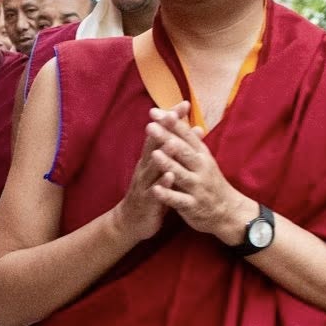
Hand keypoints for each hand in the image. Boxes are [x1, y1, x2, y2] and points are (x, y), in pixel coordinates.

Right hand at [113, 110, 176, 242]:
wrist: (130, 222)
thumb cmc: (150, 193)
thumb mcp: (161, 170)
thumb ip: (174, 151)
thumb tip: (194, 131)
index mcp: (150, 159)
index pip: (161, 134)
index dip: (171, 120)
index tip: (184, 103)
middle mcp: (145, 167)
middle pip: (154, 144)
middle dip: (164, 129)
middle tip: (175, 114)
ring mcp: (144, 184)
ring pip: (154, 166)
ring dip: (163, 154)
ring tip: (173, 141)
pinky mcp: (147, 201)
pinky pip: (155, 191)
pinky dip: (163, 183)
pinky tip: (170, 175)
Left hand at [147, 116, 254, 242]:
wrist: (228, 211)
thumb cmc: (210, 181)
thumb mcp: (203, 158)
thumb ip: (190, 140)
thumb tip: (181, 116)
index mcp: (201, 154)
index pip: (186, 135)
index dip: (171, 123)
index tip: (154, 112)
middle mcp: (201, 168)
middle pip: (182, 151)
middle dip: (167, 138)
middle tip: (151, 126)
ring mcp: (197, 187)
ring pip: (181, 174)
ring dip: (168, 164)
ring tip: (153, 154)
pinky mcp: (193, 205)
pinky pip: (178, 199)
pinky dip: (167, 194)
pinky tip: (156, 189)